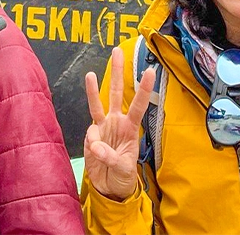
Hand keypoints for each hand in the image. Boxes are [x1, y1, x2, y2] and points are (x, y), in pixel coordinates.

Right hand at [83, 47, 154, 200]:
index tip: (150, 71)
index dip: (143, 88)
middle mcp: (117, 122)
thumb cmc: (123, 177)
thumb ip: (111, 157)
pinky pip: (89, 132)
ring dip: (93, 88)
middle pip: (116, 92)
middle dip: (117, 72)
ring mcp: (103, 127)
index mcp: (131, 128)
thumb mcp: (124, 170)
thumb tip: (96, 145)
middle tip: (116, 51)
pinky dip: (91, 140)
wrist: (109, 187)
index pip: (138, 105)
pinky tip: (96, 152)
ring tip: (90, 73)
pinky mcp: (91, 136)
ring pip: (98, 103)